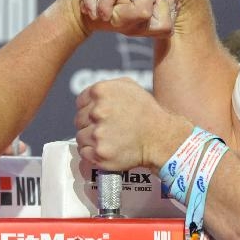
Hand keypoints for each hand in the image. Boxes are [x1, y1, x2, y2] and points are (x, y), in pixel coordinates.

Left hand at [73, 78, 190, 171]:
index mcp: (100, 91)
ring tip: (108, 140)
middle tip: (106, 128)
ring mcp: (97, 133)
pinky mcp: (99, 153)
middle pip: (79, 120)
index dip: (89, 109)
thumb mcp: (129, 86)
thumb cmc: (146, 111)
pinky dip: (92, 153)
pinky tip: (105, 149)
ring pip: (80, 137)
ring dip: (90, 139)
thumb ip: (107, 86)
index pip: (80, 102)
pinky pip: (84, 153)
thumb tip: (92, 94)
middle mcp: (97, 111)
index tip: (98, 116)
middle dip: (90, 124)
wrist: (160, 137)